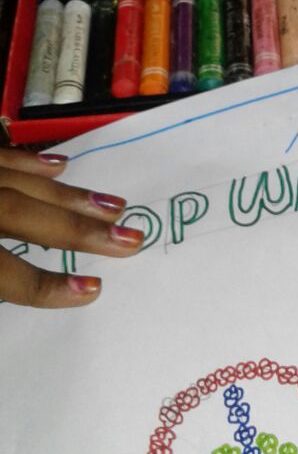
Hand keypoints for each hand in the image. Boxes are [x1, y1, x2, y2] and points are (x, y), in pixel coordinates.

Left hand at [0, 149, 143, 307]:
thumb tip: (15, 294)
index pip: (4, 274)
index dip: (45, 286)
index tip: (94, 290)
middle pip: (17, 213)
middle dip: (76, 228)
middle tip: (129, 240)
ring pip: (16, 183)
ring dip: (68, 195)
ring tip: (115, 206)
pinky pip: (0, 159)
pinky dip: (31, 162)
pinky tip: (60, 167)